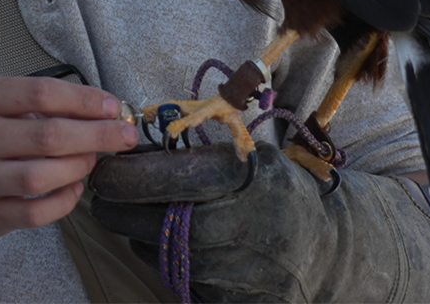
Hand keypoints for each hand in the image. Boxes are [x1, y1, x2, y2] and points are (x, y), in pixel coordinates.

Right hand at [0, 75, 139, 238]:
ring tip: (92, 160)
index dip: (84, 101)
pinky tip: (75, 189)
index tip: (112, 107)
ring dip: (78, 167)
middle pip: (48, 135)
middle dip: (96, 135)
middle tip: (123, 135)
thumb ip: (42, 105)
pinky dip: (64, 202)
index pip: (42, 93)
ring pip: (41, 176)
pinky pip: (36, 213)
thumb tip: (101, 112)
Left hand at [90, 143, 429, 302]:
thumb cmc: (279, 192)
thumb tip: (132, 142)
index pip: (150, 177)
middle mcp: (224, 228)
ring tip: (152, 214)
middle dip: (115, 205)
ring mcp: (223, 271)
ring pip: (151, 250)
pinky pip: (173, 277)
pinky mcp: (222, 301)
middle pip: (138, 219)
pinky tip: (181, 243)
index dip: (118, 172)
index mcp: (232, 180)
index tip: (102, 165)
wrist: (327, 251)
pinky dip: (168, 259)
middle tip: (105, 193)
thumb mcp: (251, 156)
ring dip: (140, 232)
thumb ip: (199, 150)